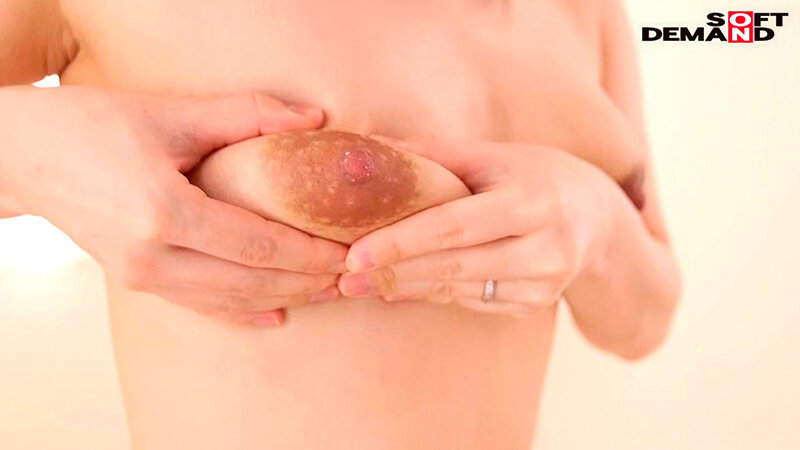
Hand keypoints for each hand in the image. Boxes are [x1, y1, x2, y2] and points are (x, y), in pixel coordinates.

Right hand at [0, 86, 345, 325]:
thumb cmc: (93, 126)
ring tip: (327, 291)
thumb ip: (248, 115)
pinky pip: (198, 306)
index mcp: (164, 213)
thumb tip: (314, 119)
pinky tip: (274, 315)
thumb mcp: (172, 113)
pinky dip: (239, 312)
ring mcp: (141, 277)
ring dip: (284, 297)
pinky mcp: (135, 282)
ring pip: (228, 300)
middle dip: (307, 280)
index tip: (349, 250)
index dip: (310, 253)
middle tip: (352, 274)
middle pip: (250, 280)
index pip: (259, 245)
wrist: (23, 156)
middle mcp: (153, 256)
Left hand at [338, 136, 615, 317]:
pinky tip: (396, 288)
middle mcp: (544, 249)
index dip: (402, 242)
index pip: (455, 226)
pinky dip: (429, 295)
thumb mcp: (497, 156)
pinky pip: (469, 302)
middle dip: (392, 272)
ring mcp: (542, 285)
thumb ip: (436, 154)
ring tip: (357, 284)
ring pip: (458, 291)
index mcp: (533, 202)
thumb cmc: (540, 176)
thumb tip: (371, 149)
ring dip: (403, 288)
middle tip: (341, 276)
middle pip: (453, 266)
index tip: (355, 253)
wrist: (598, 220)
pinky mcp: (533, 306)